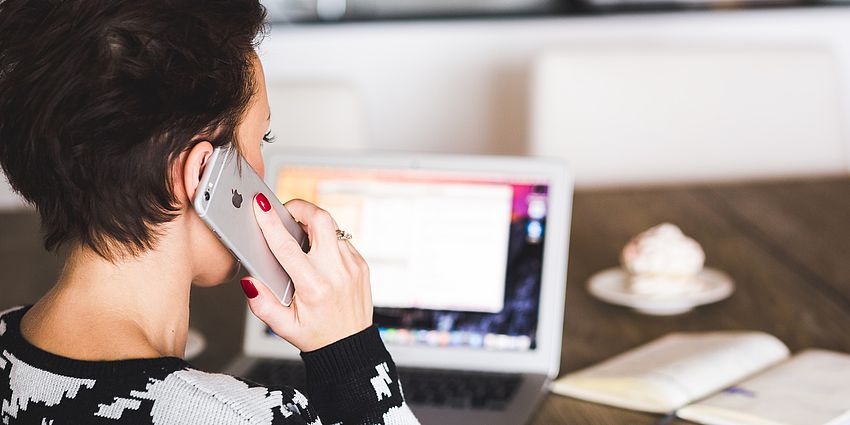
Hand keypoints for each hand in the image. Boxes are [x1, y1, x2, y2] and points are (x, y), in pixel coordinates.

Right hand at [241, 194, 372, 351]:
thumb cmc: (316, 335)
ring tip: (297, 230)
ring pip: (332, 226)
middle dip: (299, 207)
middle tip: (284, 211)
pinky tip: (316, 251)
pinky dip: (326, 238)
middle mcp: (336, 272)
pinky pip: (341, 239)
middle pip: (319, 220)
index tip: (260, 205)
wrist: (351, 346)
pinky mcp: (361, 264)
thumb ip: (261, 305)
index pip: (287, 246)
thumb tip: (250, 280)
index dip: (270, 222)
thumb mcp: (283, 327)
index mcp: (314, 287)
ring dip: (312, 222)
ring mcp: (352, 265)